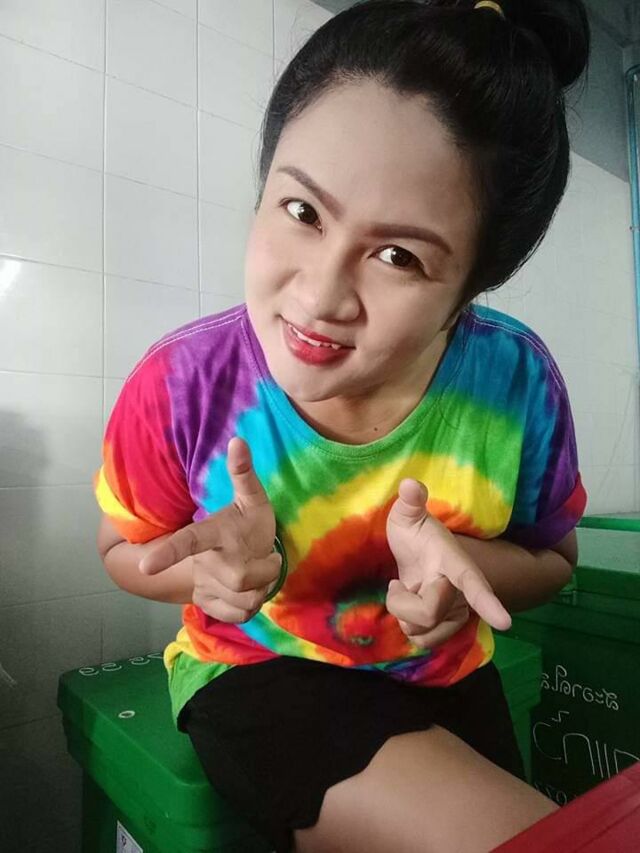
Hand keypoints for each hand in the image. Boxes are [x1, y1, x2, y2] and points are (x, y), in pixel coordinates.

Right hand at [139, 437, 281, 622]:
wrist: (239, 551)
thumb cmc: (247, 523)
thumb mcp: (251, 497)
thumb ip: (243, 472)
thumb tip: (238, 440)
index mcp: (206, 534)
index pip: (186, 542)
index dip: (167, 554)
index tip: (146, 567)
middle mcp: (202, 561)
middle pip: (236, 577)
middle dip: (263, 570)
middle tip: (268, 558)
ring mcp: (205, 585)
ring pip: (242, 598)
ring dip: (260, 588)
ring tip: (260, 572)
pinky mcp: (212, 605)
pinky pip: (240, 614)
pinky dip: (252, 604)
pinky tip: (250, 590)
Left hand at [386, 479, 510, 648]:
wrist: (417, 553)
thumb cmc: (415, 532)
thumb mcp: (408, 513)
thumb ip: (410, 500)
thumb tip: (409, 483)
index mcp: (454, 563)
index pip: (474, 583)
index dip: (488, 602)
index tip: (505, 622)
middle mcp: (461, 591)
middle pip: (428, 613)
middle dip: (401, 602)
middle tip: (397, 583)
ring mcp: (457, 611)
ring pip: (424, 632)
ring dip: (404, 615)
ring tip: (404, 592)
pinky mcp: (448, 626)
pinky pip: (423, 640)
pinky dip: (408, 626)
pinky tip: (409, 606)